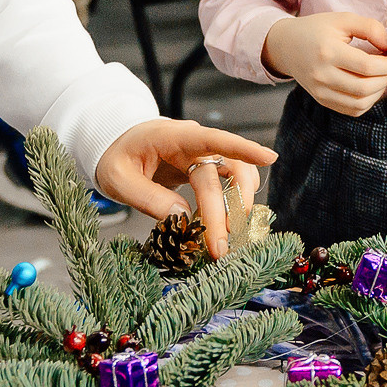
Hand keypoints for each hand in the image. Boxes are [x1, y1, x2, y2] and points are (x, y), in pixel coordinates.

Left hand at [92, 121, 276, 256]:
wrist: (116, 146)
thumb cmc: (116, 157)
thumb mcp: (118, 179)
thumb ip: (148, 198)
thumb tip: (182, 218)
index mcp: (173, 137)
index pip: (213, 139)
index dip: (242, 147)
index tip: (270, 158)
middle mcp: (195, 144)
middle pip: (226, 171)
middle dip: (228, 211)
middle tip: (220, 248)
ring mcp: (203, 156)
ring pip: (237, 176)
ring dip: (239, 207)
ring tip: (230, 239)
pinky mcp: (206, 169)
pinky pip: (230, 184)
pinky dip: (233, 205)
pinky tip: (227, 226)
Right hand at [263, 11, 386, 114]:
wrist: (286, 46)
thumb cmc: (317, 29)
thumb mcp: (342, 19)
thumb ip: (369, 27)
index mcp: (327, 52)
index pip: (367, 66)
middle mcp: (322, 75)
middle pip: (365, 87)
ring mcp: (320, 92)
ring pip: (360, 103)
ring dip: (379, 91)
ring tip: (383, 76)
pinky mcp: (322, 100)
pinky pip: (352, 110)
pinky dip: (368, 101)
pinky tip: (371, 86)